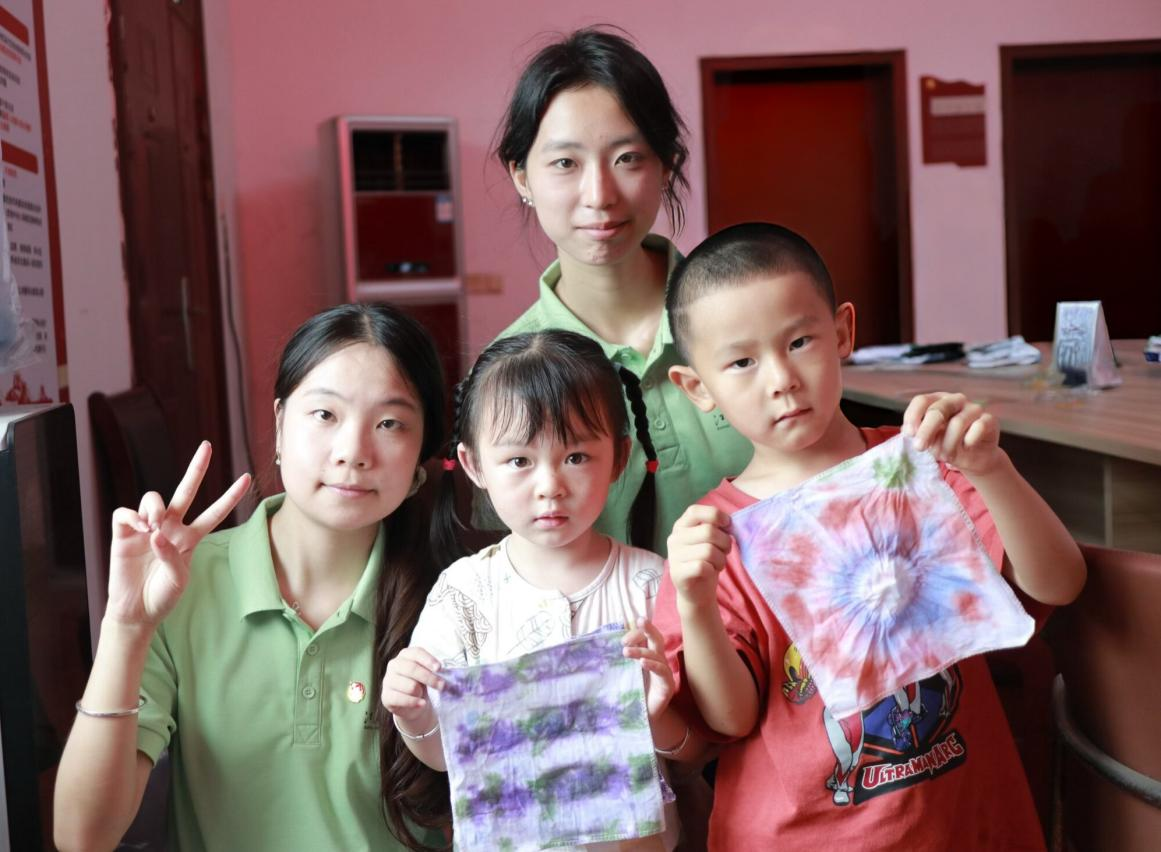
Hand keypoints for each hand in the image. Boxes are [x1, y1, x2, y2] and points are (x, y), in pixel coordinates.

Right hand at [106, 441, 249, 626]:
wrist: (136, 611)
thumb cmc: (162, 596)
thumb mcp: (178, 580)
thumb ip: (172, 557)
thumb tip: (157, 534)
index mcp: (190, 538)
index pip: (215, 513)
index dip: (231, 497)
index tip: (247, 478)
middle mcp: (171, 527)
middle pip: (186, 490)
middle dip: (196, 468)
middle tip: (207, 446)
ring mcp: (147, 528)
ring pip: (153, 498)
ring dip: (155, 507)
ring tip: (153, 526)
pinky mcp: (124, 533)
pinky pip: (125, 513)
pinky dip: (132, 516)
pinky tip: (139, 528)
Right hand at [382, 646, 443, 731]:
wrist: (411, 703)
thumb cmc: (421, 683)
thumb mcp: (427, 673)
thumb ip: (433, 670)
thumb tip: (446, 673)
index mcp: (405, 655)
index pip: (416, 653)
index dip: (428, 660)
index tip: (439, 668)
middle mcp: (394, 665)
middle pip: (413, 669)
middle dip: (430, 678)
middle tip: (442, 686)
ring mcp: (388, 680)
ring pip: (409, 686)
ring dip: (420, 692)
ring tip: (422, 694)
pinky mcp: (386, 696)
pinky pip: (401, 699)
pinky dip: (414, 702)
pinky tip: (421, 703)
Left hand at [623, 618, 674, 721]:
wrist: (639, 718)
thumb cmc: (631, 694)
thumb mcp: (622, 673)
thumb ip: (618, 660)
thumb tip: (602, 644)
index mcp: (648, 656)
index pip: (646, 637)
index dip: (637, 633)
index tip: (622, 640)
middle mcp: (658, 661)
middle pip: (657, 639)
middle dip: (648, 628)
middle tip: (640, 620)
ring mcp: (664, 673)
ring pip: (657, 654)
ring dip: (641, 650)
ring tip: (625, 652)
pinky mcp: (667, 685)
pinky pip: (662, 671)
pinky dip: (652, 664)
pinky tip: (642, 663)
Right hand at [667, 504, 732, 607]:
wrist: (697, 591)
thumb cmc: (707, 561)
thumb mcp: (710, 540)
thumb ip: (716, 528)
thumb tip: (729, 523)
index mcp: (681, 526)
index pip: (695, 511)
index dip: (715, 515)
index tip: (727, 524)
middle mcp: (674, 538)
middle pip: (708, 531)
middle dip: (725, 542)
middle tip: (726, 551)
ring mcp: (674, 556)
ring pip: (709, 550)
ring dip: (721, 559)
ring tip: (718, 564)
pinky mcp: (678, 573)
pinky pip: (703, 566)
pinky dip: (713, 569)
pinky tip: (710, 572)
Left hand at [902, 392, 1003, 476]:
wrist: (975, 458)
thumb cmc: (948, 444)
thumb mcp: (931, 440)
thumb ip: (921, 434)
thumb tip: (909, 431)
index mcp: (937, 400)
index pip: (921, 401)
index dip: (913, 416)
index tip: (908, 434)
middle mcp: (955, 400)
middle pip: (938, 410)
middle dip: (926, 431)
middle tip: (919, 448)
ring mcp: (974, 408)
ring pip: (957, 423)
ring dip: (948, 444)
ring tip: (947, 455)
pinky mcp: (989, 419)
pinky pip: (978, 428)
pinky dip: (969, 441)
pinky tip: (967, 447)